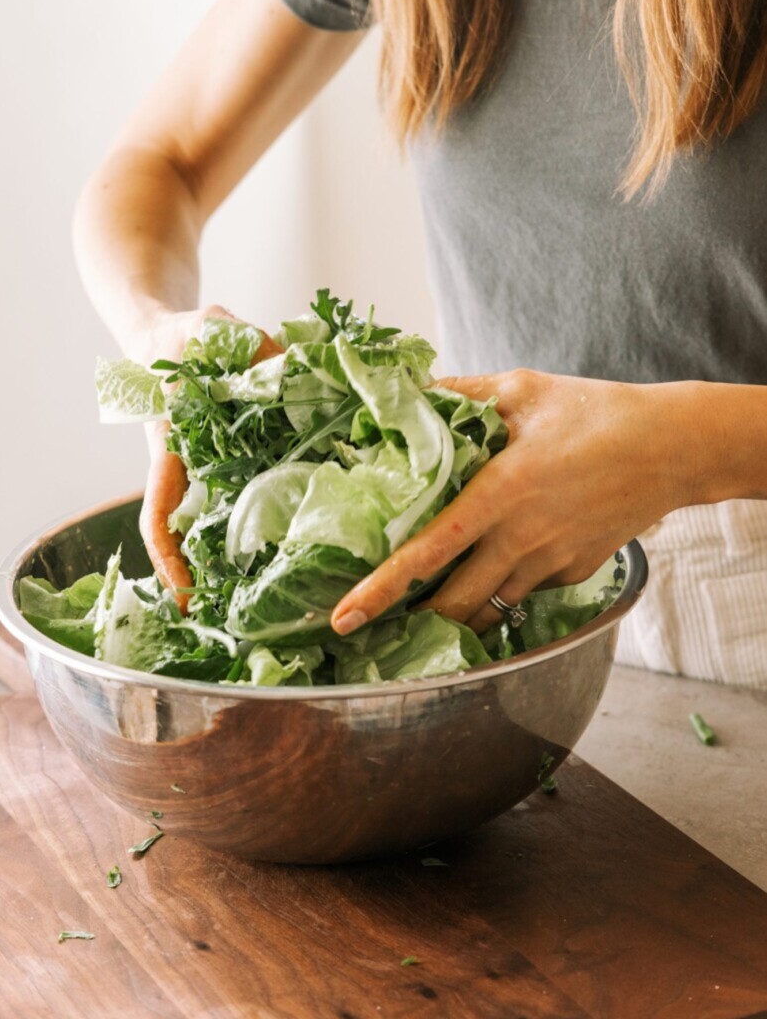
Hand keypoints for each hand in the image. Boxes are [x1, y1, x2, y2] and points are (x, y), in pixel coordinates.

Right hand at [131, 305, 282, 612]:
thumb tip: (293, 369)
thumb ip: (246, 344)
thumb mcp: (209, 328)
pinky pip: (258, 486)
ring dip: (253, 546)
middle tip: (253, 611)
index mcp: (171, 448)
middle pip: (197, 531)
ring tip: (296, 580)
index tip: (184, 595)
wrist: (168, 335)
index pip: (159, 512)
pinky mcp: (237, 456)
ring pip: (230, 516)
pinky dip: (281, 501)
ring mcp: (213, 466)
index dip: (168, 557)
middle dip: (218, 571)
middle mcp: (192, 468)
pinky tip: (323, 511)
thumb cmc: (181, 335)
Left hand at [331, 369, 699, 635]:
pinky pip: (524, 590)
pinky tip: (496, 565)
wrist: (673, 448)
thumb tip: (410, 390)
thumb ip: (461, 394)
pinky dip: (502, 586)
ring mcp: (549, 562)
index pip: (429, 550)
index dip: (383, 588)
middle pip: (454, 604)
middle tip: (375, 629)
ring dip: (455, 614)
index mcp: (500, 492)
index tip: (345, 616)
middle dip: (413, 623)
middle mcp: (521, 538)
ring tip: (424, 612)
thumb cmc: (596, 411)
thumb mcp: (521, 389)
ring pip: (489, 607)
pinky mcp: (573, 573)